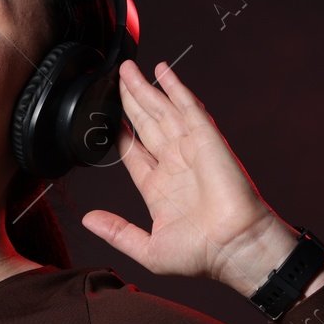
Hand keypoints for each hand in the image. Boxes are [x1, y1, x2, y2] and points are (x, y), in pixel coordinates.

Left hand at [80, 59, 295, 293]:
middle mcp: (174, 165)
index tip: (109, 118)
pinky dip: (174, 87)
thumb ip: (117, 232)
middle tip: (117, 78)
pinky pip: (186, 107)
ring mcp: (189, 149)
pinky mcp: (206, 139)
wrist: (235, 248)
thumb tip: (88, 220)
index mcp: (159, 189)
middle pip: (145, 124)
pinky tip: (162, 70)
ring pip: (161, 110)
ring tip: (129, 68)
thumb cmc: (201, 255)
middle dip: (130, 100)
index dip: (121, 134)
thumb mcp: (147, 248)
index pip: (134, 153)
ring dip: (145, 88)